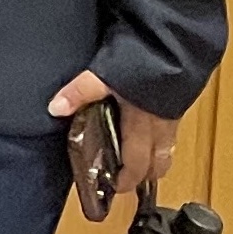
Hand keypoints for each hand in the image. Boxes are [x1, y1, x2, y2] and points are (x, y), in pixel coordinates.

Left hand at [48, 69, 178, 215]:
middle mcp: (162, 128)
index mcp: (143, 127)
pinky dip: (158, 140)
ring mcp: (173, 117)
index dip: (127, 180)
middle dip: (144, 174)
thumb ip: (80, 93)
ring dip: (153, 158)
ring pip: (167, 150)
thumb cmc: (141, 64)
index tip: (114, 188)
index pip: (138, 165)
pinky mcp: (177, 105)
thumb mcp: (106, 76)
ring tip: (133, 157)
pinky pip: (170, 134)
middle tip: (123, 177)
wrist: (174, 45)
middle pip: (159, 164)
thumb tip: (54, 109)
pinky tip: (144, 129)